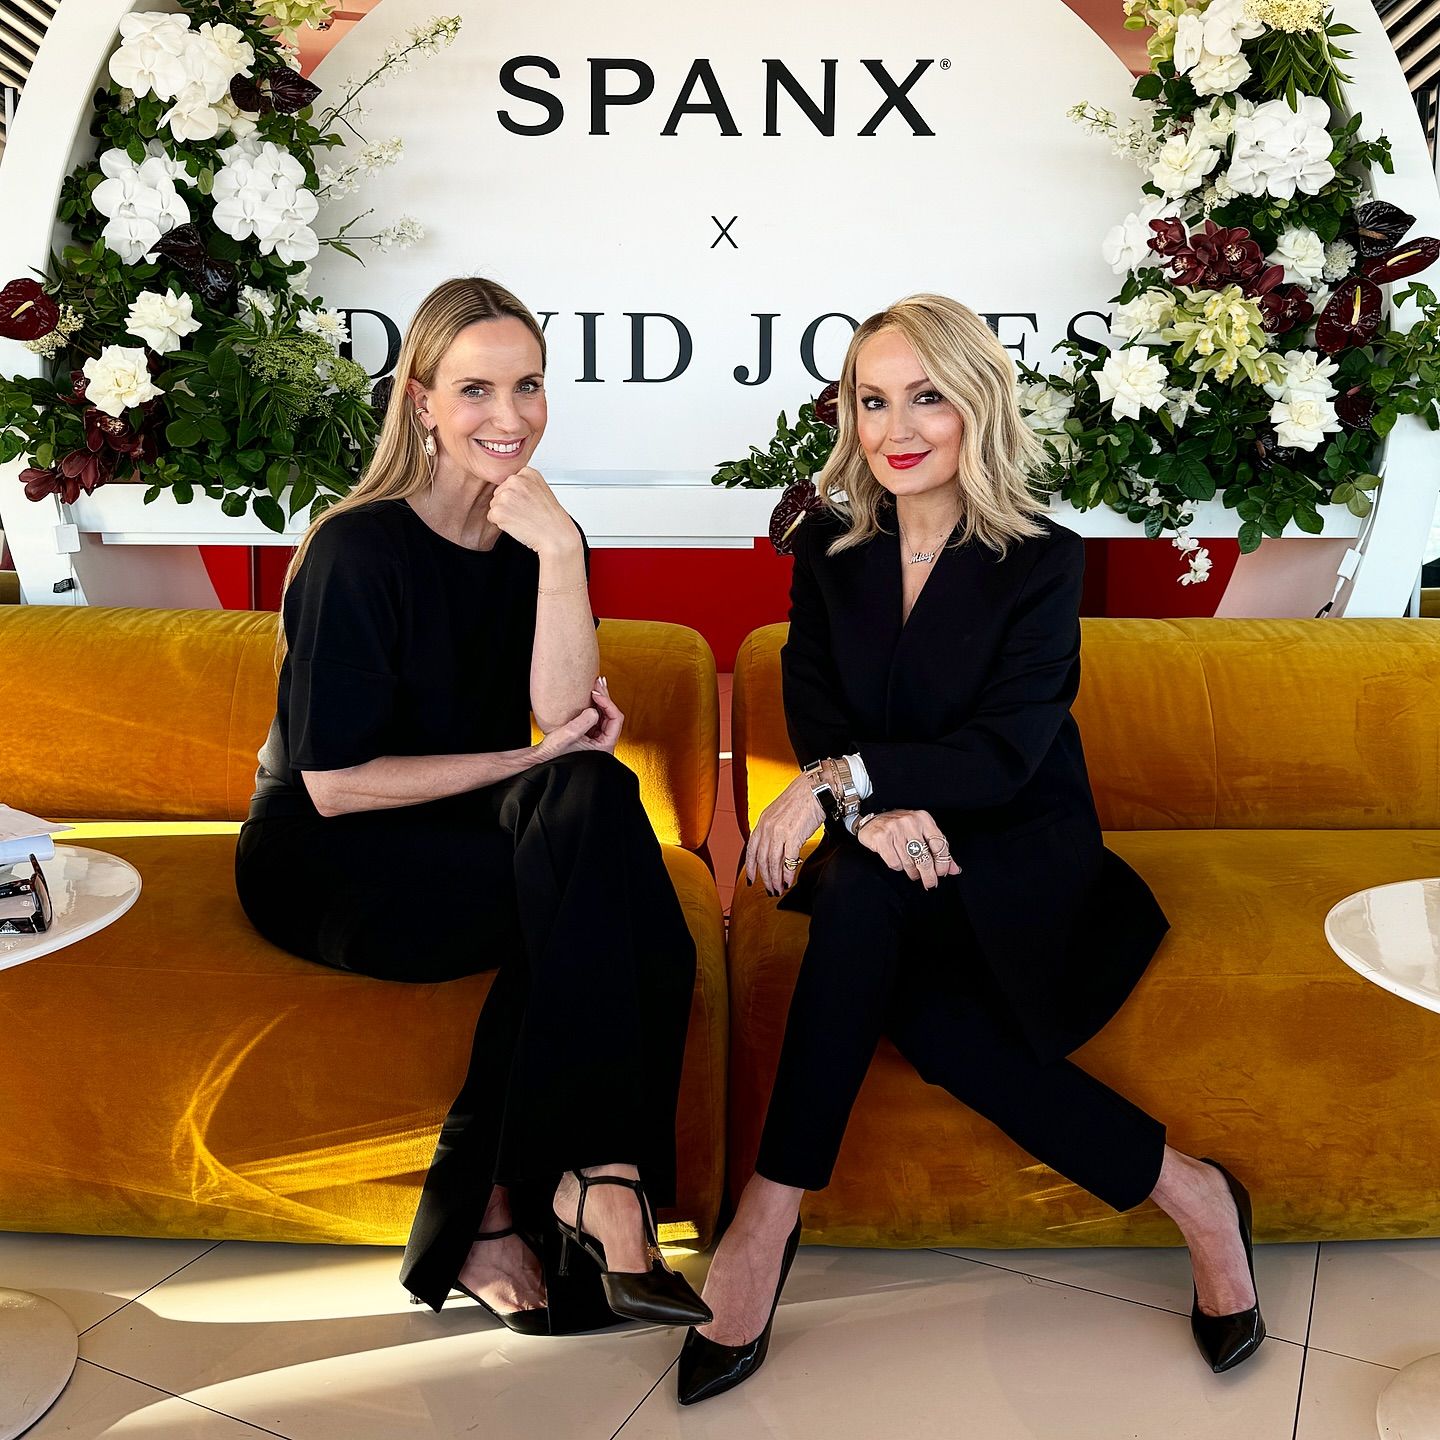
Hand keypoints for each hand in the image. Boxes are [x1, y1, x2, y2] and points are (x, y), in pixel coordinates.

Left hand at [489, 467, 581, 559]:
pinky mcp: (498, 511)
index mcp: (527, 473)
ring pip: (495, 504)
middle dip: (509, 504)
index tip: (530, 503)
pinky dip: (501, 524)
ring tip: (524, 518)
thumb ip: (524, 484)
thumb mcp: (541, 490)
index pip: (509, 483)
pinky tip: (518, 524)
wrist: (556, 535)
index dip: (518, 496)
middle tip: (527, 512)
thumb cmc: (551, 518)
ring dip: (505, 514)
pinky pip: (491, 517)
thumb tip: (507, 487)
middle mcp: (515, 480)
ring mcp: (506, 495)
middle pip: (500, 492)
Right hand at [533, 678, 623, 760]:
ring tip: (596, 684)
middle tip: (597, 683)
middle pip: (612, 714)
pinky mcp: (589, 733)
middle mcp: (603, 742)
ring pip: (605, 714)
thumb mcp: (568, 736)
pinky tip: (590, 694)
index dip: (607, 703)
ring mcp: (597, 738)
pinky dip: (593, 704)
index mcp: (604, 747)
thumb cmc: (553, 753)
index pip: (616, 719)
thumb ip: (584, 722)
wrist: (542, 757)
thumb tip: (595, 709)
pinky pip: (596, 716)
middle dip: (605, 697)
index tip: (595, 693)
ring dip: (600, 699)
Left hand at [745, 773, 822, 895]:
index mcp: (762, 822)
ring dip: (775, 879)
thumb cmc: (801, 799)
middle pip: (762, 860)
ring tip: (779, 889)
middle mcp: (768, 828)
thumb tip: (773, 847)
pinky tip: (789, 880)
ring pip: (773, 862)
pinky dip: (788, 873)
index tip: (752, 879)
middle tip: (770, 889)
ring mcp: (780, 832)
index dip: (750, 867)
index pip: (751, 849)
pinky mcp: (794, 836)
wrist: (815, 788)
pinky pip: (788, 860)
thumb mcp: (778, 812)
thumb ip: (772, 828)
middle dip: (765, 878)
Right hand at [854, 810, 958, 890]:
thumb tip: (955, 869)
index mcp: (924, 819)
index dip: (942, 863)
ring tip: (913, 873)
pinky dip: (897, 867)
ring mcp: (895, 829)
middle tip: (930, 883)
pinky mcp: (881, 838)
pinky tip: (898, 862)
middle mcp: (910, 822)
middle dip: (929, 875)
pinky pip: (894, 862)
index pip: (939, 845)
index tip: (941, 873)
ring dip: (913, 872)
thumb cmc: (901, 828)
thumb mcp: (922, 834)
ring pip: (909, 862)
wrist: (872, 821)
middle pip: (925, 857)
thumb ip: (938, 850)